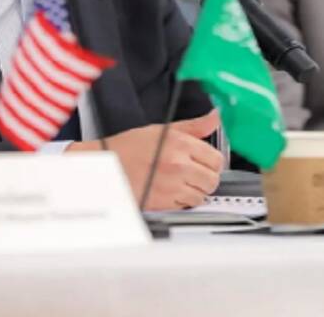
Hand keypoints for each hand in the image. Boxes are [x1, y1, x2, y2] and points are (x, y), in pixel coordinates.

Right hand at [78, 109, 222, 209]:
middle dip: (206, 177)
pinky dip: (182, 201)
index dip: (212, 161)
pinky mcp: (163, 203)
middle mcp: (179, 166)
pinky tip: (172, 191)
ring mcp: (171, 186)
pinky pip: (185, 206)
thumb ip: (193, 126)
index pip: (217, 159)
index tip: (206, 162)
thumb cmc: (129, 147)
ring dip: (195, 191)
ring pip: (201, 196)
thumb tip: (214, 118)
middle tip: (195, 174)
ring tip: (182, 182)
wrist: (106, 165)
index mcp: (181, 145)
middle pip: (212, 180)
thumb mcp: (163, 130)